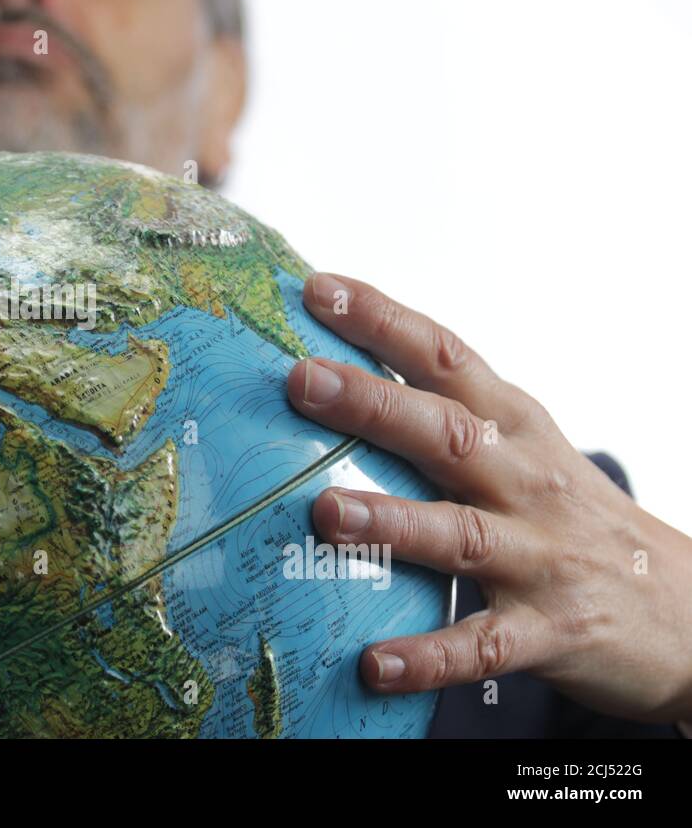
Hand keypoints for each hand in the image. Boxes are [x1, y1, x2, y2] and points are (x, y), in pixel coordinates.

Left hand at [287, 273, 691, 723]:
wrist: (687, 608)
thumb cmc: (570, 516)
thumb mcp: (523, 450)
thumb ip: (445, 414)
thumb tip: (333, 376)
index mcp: (516, 427)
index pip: (446, 357)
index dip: (383, 321)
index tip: (318, 289)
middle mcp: (526, 481)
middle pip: (446, 433)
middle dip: (373, 404)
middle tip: (301, 380)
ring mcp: (540, 557)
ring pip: (459, 535)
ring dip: (393, 522)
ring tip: (325, 513)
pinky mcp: (549, 631)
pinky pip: (480, 645)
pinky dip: (428, 656)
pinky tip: (372, 664)